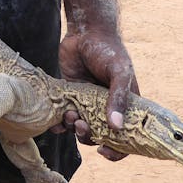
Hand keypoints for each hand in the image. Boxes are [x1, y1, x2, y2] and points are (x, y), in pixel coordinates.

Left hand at [51, 28, 138, 160]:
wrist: (85, 31)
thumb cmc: (108, 50)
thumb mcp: (118, 72)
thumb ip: (118, 98)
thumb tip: (116, 127)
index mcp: (125, 105)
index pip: (127, 137)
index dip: (119, 150)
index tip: (104, 151)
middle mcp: (106, 107)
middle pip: (100, 136)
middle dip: (89, 137)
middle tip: (81, 125)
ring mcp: (87, 103)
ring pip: (80, 128)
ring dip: (74, 128)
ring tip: (70, 115)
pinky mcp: (70, 96)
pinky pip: (64, 117)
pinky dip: (59, 124)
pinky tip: (55, 122)